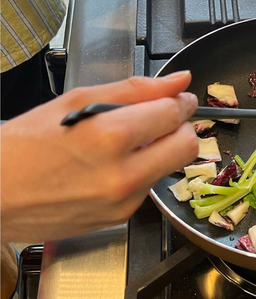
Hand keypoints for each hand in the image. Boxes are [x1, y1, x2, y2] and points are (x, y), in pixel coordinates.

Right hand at [1, 71, 197, 242]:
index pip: (173, 114)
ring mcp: (124, 201)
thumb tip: (179, 80)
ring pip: (170, 167)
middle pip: (187, 147)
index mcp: (110, 136)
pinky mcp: (122, 217)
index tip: (178, 98)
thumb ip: (135, 90)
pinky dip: (142, 171)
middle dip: (181, 128)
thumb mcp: (77, 102)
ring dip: (161, 149)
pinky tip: (114, 166)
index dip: (180, 101)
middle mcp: (123, 174)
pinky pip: (149, 187)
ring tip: (127, 143)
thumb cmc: (26, 144)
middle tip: (162, 120)